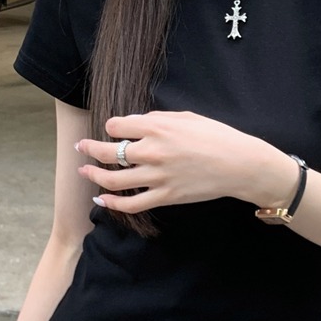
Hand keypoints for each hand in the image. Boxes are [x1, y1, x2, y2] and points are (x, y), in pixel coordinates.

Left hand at [77, 110, 296, 214]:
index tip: (113, 129)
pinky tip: (101, 200)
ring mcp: (156, 176)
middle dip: (89, 148)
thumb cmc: (217, 136)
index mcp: (157, 127)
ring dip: (93, 175)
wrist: (239, 164)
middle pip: (108, 151)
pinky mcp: (164, 196)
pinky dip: (112, 204)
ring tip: (83, 170)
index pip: (117, 126)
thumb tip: (136, 123)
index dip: (112, 126)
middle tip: (81, 146)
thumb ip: (157, 118)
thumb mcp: (186, 116)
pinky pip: (131, 204)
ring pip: (113, 180)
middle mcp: (152, 151)